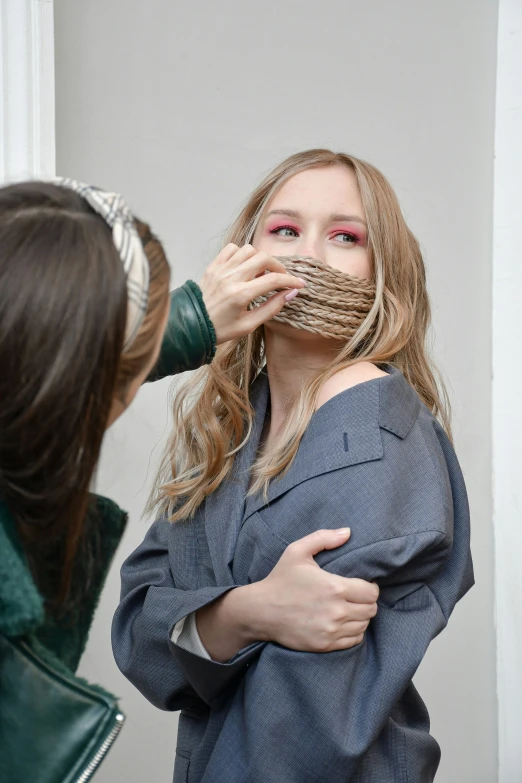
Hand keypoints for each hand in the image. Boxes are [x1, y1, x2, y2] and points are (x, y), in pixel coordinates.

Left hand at [198, 243, 305, 343]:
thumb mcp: (249, 325)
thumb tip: (290, 294)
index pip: (273, 280)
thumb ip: (271, 308)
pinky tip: (244, 266)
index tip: (299, 283)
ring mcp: (220, 270)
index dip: (290, 280)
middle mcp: (231, 278)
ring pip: (248, 250)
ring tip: (260, 273)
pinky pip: (231, 249)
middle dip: (277, 266)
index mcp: (240, 295)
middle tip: (280, 277)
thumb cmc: (220, 329)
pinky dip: (242, 254)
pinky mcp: (212, 266)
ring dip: (259, 259)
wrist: (191, 326)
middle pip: (263, 258)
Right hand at [255, 528, 378, 651]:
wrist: (260, 610)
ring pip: (364, 625)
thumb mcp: (297, 551)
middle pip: (371, 610)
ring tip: (350, 609)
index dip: (371, 587)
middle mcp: (337, 611)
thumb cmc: (280, 579)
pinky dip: (353, 631)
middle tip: (357, 597)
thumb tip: (348, 532)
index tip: (363, 585)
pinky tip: (344, 622)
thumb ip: (323, 538)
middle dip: (367, 602)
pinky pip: (354, 640)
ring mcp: (331, 630)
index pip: (371, 592)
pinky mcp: (325, 645)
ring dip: (361, 617)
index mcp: (335, 587)